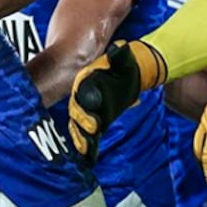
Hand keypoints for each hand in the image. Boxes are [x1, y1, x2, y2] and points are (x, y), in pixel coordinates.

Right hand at [68, 39, 163, 162]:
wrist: (129, 76)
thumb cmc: (125, 68)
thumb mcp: (123, 61)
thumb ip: (120, 56)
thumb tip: (120, 48)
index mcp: (86, 81)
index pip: (82, 95)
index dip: (85, 107)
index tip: (93, 119)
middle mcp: (83, 97)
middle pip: (77, 113)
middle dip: (82, 124)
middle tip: (92, 132)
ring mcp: (88, 111)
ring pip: (79, 126)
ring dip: (81, 138)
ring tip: (85, 150)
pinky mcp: (95, 121)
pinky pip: (87, 134)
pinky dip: (87, 146)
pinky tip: (88, 159)